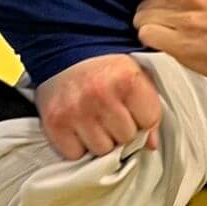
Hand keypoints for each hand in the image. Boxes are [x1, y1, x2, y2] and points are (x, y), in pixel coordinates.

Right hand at [34, 53, 161, 161]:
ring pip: (102, 150)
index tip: (132, 108)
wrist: (62, 50)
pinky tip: (77, 126)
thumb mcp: (135, 74)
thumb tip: (151, 144)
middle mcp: (100, 94)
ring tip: (94, 119)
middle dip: (121, 129)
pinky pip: (75, 154)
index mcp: (126, 79)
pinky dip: (77, 146)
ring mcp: (76, 110)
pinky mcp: (55, 123)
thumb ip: (149, 106)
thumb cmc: (104, 66)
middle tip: (110, 113)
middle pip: (126, 138)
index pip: (149, 121)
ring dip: (100, 139)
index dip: (142, 118)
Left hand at [133, 0, 206, 86]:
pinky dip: (151, 42)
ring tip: (167, 36)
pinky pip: (147, 36)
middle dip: (147, 16)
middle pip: (141, 4)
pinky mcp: (181, 42)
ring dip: (149, 31)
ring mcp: (184, 18)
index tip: (150, 6)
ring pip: (141, 20)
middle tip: (163, 26)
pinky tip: (166, 45)